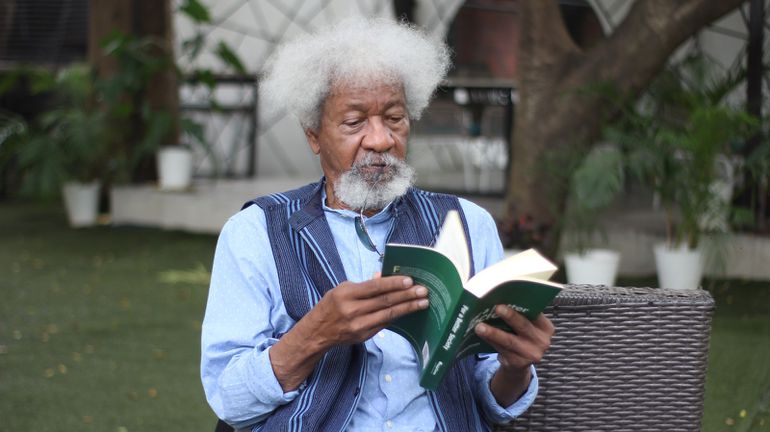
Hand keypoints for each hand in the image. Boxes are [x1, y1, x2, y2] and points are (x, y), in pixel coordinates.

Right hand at [306, 275, 428, 347]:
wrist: (317, 332)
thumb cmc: (331, 306)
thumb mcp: (342, 289)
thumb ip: (364, 285)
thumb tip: (383, 277)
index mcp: (346, 294)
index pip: (374, 287)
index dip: (393, 283)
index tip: (410, 280)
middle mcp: (352, 310)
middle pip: (385, 301)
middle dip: (407, 295)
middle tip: (424, 291)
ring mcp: (358, 326)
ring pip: (388, 314)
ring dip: (408, 308)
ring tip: (423, 302)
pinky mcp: (363, 336)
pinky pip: (384, 324)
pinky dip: (398, 316)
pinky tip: (409, 311)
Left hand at [474, 305, 553, 405]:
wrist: (521, 362)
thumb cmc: (522, 336)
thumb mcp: (529, 326)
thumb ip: (522, 315)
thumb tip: (501, 298)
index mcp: (546, 327)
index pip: (536, 313)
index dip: (525, 305)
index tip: (512, 297)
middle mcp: (542, 341)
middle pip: (524, 326)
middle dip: (510, 316)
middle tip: (497, 308)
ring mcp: (532, 354)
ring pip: (509, 341)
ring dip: (493, 332)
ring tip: (480, 326)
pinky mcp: (518, 363)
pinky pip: (502, 349)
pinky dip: (490, 340)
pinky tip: (481, 334)